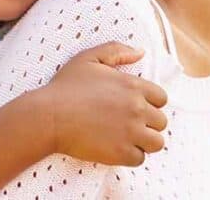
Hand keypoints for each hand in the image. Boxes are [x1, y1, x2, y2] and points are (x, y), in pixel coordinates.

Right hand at [43, 42, 167, 166]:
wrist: (48, 116)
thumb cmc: (65, 87)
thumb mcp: (88, 58)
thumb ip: (117, 51)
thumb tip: (141, 52)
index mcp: (133, 86)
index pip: (161, 98)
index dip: (149, 103)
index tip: (132, 107)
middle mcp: (138, 109)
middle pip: (161, 122)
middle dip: (147, 123)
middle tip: (126, 124)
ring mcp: (131, 133)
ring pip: (156, 143)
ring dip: (144, 141)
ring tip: (125, 138)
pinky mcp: (122, 153)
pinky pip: (139, 159)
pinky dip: (129, 156)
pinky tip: (114, 148)